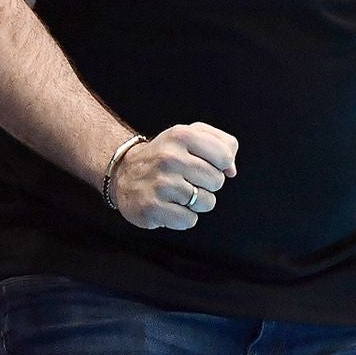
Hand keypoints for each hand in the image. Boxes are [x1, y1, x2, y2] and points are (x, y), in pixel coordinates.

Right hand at [112, 122, 237, 230]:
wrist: (124, 172)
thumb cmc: (165, 154)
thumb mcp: (190, 134)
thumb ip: (220, 143)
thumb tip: (231, 170)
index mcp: (181, 135)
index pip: (224, 156)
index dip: (221, 164)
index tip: (206, 164)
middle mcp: (170, 157)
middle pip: (217, 181)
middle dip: (208, 184)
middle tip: (189, 179)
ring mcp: (160, 183)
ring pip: (206, 202)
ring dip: (197, 202)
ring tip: (179, 193)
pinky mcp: (153, 207)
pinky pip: (189, 220)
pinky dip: (184, 217)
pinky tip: (170, 205)